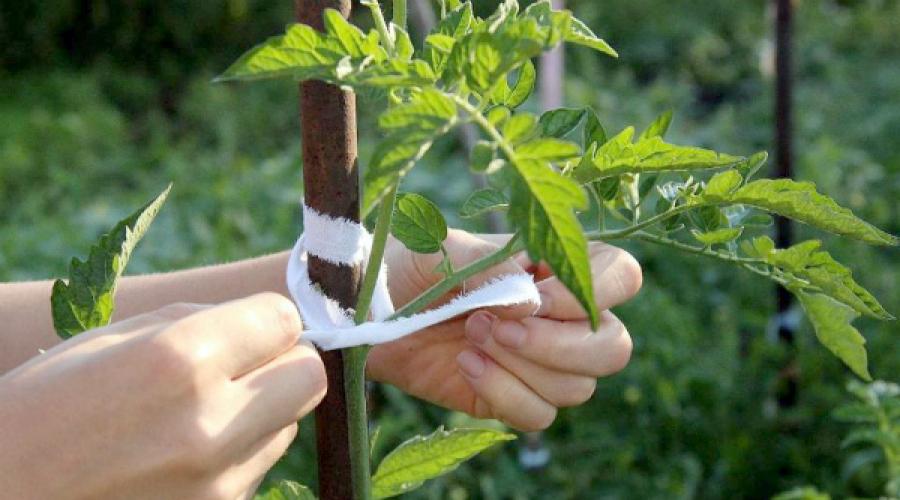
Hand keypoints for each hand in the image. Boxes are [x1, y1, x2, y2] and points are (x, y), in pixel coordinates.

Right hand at [0, 293, 325, 499]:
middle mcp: (211, 426)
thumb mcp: (104, 342)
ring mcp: (218, 484)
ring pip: (287, 425)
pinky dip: (238, 453)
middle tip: (244, 363)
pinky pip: (257, 467)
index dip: (267, 318)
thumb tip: (262, 320)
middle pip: (309, 377)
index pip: (286, 320)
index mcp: (180, 362)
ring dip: (261, 410)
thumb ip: (194, 322)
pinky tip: (182, 455)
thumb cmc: (36, 412)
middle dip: (285, 361)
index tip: (248, 325)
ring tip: (195, 415)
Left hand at [368, 230, 640, 431]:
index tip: (535, 295)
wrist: (366, 309)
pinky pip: (539, 416)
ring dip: (521, 366)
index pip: (620, 277)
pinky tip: (465, 365)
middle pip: (614, 346)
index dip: (591, 293)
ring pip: (579, 387)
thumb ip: (492, 269)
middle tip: (492, 325)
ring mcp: (540, 362)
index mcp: (556, 267)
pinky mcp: (512, 397)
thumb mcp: (445, 251)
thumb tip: (532, 303)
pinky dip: (504, 394)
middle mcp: (560, 317)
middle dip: (557, 344)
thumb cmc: (410, 265)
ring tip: (469, 336)